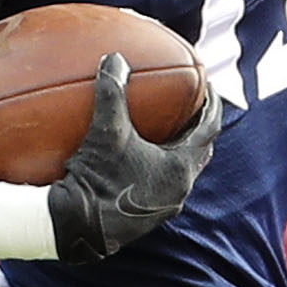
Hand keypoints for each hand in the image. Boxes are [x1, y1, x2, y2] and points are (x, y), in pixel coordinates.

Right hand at [46, 54, 221, 259]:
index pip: (209, 128)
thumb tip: (114, 58)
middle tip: (192, 105)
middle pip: (200, 151)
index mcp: (180, 169)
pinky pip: (162, 184)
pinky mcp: (144, 217)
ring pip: (182, 170)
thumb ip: (112, 92)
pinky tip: (139, 157)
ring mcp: (163, 207)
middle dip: (198, 126)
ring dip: (179, 148)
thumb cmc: (95, 179)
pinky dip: (159, 165)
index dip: (211, 103)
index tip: (208, 84)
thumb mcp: (106, 131)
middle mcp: (179, 190)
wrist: (74, 228)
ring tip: (169, 128)